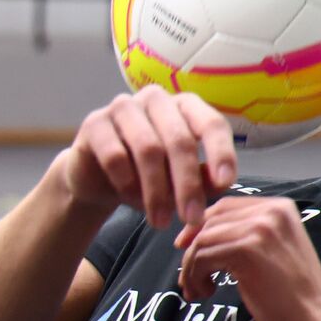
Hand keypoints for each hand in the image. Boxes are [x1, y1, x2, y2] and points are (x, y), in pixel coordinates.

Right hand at [52, 86, 237, 227]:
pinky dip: (126, 182)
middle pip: (179, 140)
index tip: (225, 184)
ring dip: (156, 191)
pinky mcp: (94, 123)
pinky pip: (115, 155)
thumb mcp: (182, 181)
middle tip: (190, 218)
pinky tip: (130, 198)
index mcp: (185, 106)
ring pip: (148, 148)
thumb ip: (203, 179)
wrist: (100, 180)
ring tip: (160, 220)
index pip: (210, 123)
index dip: (220, 153)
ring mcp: (123, 107)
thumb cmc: (150, 176)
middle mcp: (156, 99)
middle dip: (187, 184)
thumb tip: (220, 183)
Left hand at [175, 196, 320, 320]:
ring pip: (202, 240)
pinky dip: (195, 277)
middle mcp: (271, 210)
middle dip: (192, 249)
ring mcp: (259, 229)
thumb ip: (246, 234)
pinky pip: (201, 257)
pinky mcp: (246, 251)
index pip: (226, 206)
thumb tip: (198, 233)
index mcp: (280, 207)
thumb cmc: (293, 295)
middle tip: (188, 277)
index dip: (201, 226)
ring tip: (197, 290)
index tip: (187, 248)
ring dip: (191, 267)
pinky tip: (206, 292)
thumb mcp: (273, 251)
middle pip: (210, 220)